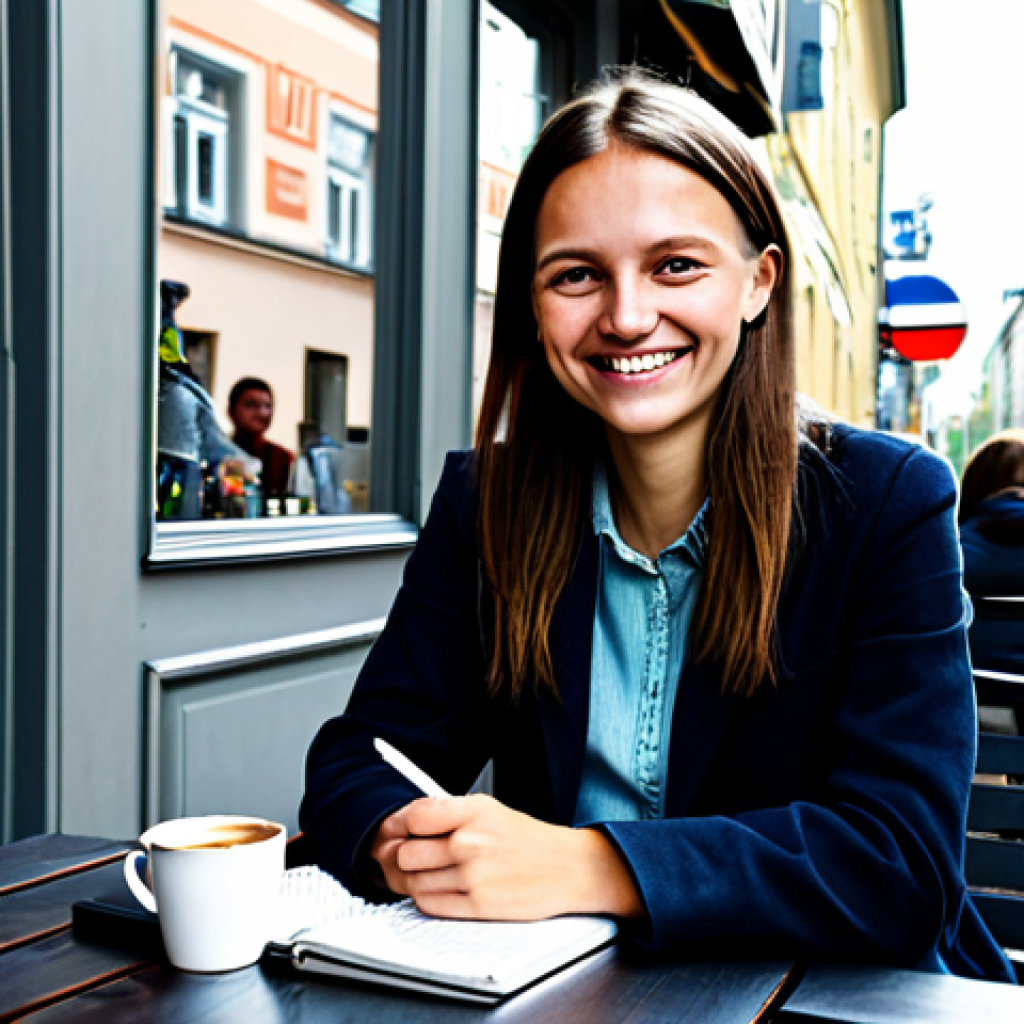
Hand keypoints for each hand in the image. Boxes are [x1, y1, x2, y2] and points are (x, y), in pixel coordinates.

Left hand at [368, 794, 642, 920]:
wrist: (567, 868)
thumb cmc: (527, 840)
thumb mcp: (490, 810)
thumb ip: (449, 812)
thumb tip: (406, 821)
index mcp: (473, 811)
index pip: (413, 817)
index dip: (401, 826)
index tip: (402, 831)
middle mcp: (470, 841)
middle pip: (406, 853)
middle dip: (404, 856)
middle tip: (413, 857)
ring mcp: (473, 875)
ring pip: (413, 882)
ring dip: (415, 880)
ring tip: (431, 874)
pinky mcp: (477, 905)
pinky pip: (429, 904)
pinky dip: (427, 899)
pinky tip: (442, 889)